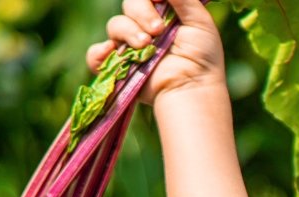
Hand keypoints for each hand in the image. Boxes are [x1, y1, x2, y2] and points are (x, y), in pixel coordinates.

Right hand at [88, 0, 224, 103]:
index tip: (160, 1)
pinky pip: (96, 55)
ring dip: (129, 32)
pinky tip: (111, 51)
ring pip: (115, 26)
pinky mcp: (120, 67)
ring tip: (146, 46)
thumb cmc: (202, 56)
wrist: (193, 87)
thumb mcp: (199, 21)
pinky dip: (98, 52)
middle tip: (158, 30)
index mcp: (161, 15)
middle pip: (129, 5)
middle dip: (142, 13)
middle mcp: (144, 28)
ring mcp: (130, 47)